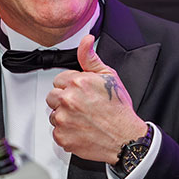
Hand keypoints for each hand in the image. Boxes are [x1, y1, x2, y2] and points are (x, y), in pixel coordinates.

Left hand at [45, 36, 146, 163]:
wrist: (125, 138)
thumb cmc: (119, 109)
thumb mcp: (108, 76)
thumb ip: (90, 58)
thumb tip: (86, 40)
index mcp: (77, 83)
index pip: (59, 80)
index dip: (71, 86)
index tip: (82, 93)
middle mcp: (68, 100)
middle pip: (52, 96)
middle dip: (65, 100)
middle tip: (82, 106)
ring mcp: (64, 120)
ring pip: (53, 114)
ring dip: (64, 116)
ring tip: (83, 119)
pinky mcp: (62, 137)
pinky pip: (56, 132)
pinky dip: (66, 132)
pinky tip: (81, 130)